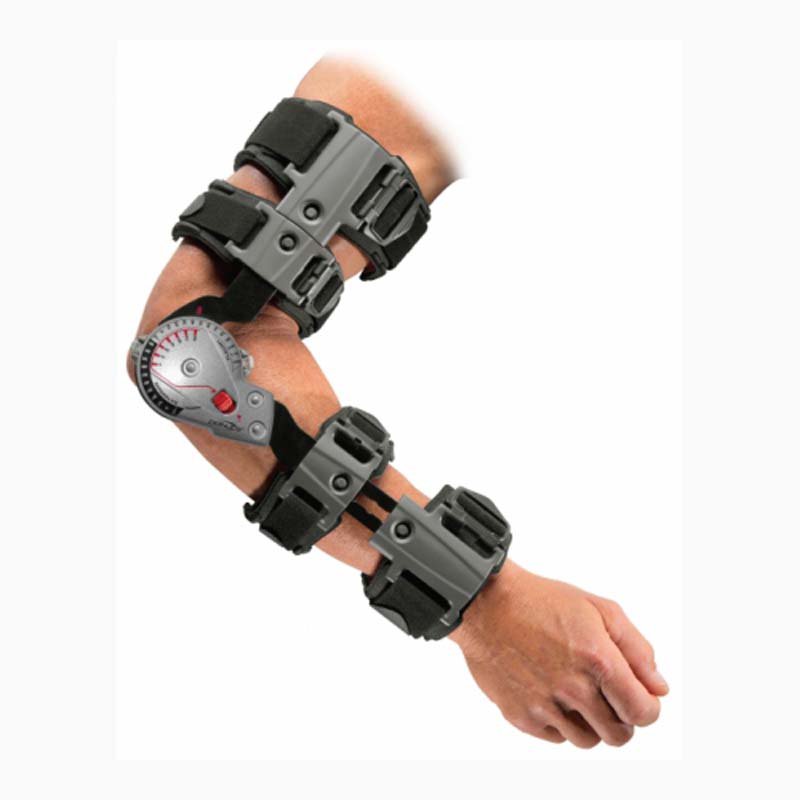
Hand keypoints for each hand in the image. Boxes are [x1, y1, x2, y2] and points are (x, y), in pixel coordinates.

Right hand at [450, 561, 668, 746]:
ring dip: (591, 723)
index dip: (648, 707)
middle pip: (619, 735)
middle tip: (608, 696)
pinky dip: (560, 723)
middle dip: (621, 718)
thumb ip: (636, 649)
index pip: (643, 712)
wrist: (487, 605)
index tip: (639, 697)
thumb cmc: (542, 601)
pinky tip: (552, 694)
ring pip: (588, 741)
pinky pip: (556, 737)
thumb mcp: (598, 608)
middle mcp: (573, 687)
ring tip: (578, 694)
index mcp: (597, 659)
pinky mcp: (521, 716)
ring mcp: (545, 705)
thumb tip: (658, 687)